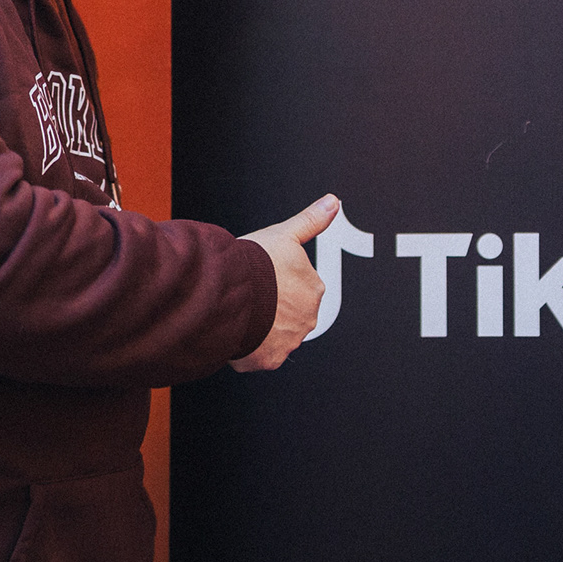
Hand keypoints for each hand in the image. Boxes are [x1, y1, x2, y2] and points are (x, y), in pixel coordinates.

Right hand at [233, 194, 338, 370]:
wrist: (229, 292)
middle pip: (289, 313)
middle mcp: (308, 318)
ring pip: (275, 335)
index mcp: (314, 289)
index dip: (278, 282)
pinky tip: (239, 330)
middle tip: (253, 295)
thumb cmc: (255, 263)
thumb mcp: (285, 234)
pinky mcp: (270, 359)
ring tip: (243, 311)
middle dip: (273, 307)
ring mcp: (290, 341)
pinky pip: (260, 355)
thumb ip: (311, 221)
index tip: (264, 278)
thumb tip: (333, 202)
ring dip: (262, 327)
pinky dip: (250, 348)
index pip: (299, 288)